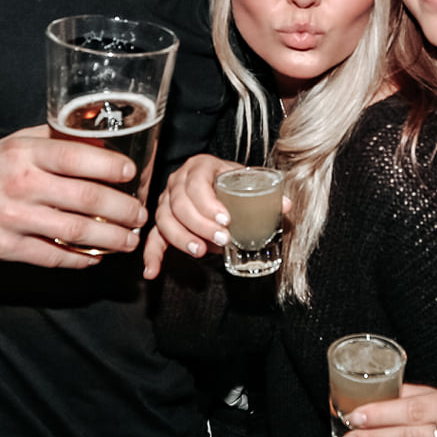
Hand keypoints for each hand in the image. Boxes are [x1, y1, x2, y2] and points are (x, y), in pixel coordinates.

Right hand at [0, 125, 145, 267]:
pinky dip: (81, 259)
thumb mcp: (14, 144)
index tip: (133, 175)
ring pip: (76, 232)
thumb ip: (53, 142)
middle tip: (140, 215)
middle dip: (123, 210)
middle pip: (86, 198)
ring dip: (110, 239)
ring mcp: (14, 219)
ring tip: (129, 240)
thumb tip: (99, 143)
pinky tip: (96, 257)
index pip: (77, 158)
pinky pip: (54, 257)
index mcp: (25, 154)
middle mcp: (21, 184)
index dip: (111, 167)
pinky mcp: (7, 248)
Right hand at [142, 155, 291, 278]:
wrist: (217, 184)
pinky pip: (153, 237)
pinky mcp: (163, 221)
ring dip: (181, 238)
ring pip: (165, 219)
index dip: (208, 202)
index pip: (197, 182)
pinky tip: (152, 270)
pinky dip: (152, 254)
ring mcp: (167, 201)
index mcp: (200, 167)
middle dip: (200, 224)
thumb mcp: (248, 183)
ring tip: (199, 251)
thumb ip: (267, 194)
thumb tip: (285, 206)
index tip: (225, 220)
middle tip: (222, 238)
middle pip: (180, 203)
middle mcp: (178, 181)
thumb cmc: (231, 183)